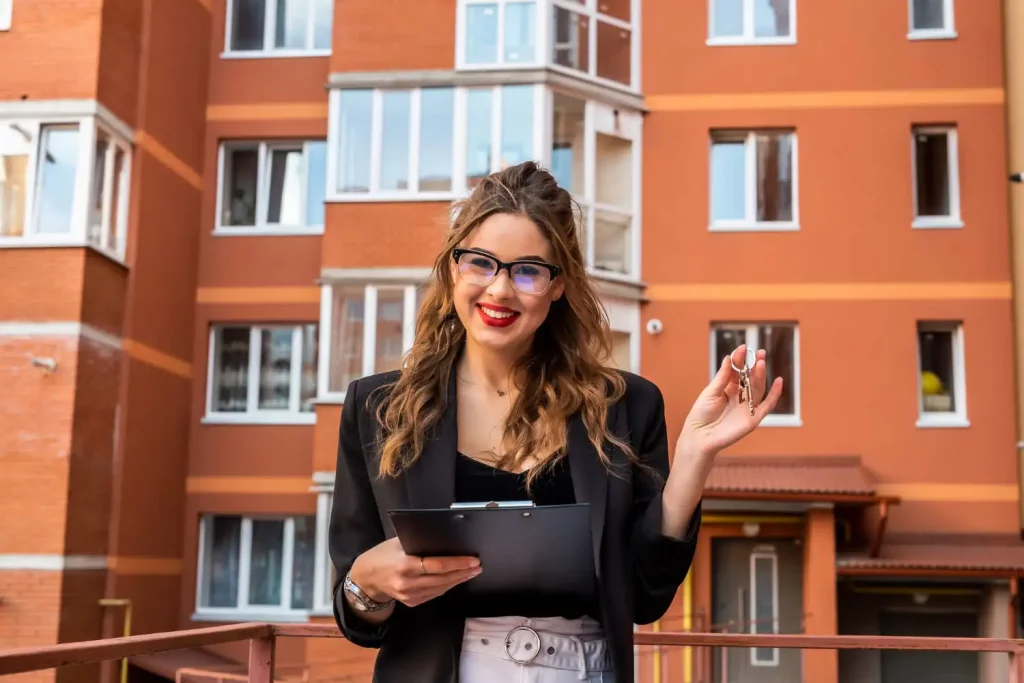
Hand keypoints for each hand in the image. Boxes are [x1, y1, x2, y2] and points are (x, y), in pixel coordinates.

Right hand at [349, 537, 481, 607]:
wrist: (365, 578)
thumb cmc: (382, 555)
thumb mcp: (397, 543)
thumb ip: (418, 541)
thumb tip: (443, 537)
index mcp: (405, 565)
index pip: (438, 565)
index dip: (458, 563)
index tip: (473, 560)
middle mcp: (408, 583)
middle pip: (443, 579)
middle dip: (463, 572)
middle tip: (477, 566)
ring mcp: (410, 595)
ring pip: (440, 588)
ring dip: (458, 580)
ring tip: (471, 572)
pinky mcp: (411, 602)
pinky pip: (434, 594)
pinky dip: (446, 586)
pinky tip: (455, 579)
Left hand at [679, 344, 782, 460]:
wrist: (700, 436)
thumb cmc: (701, 414)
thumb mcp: (710, 392)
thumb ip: (723, 377)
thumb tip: (729, 358)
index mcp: (728, 388)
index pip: (738, 371)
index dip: (741, 360)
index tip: (743, 348)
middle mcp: (740, 396)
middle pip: (751, 378)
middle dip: (755, 365)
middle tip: (759, 352)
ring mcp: (747, 406)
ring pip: (758, 388)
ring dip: (761, 375)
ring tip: (760, 362)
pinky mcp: (753, 418)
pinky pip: (767, 405)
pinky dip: (775, 394)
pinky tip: (779, 381)